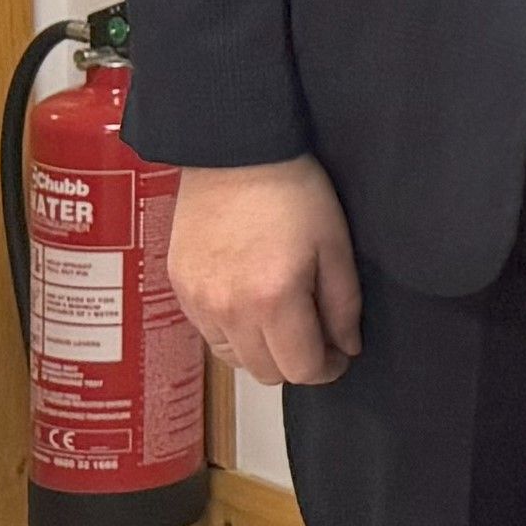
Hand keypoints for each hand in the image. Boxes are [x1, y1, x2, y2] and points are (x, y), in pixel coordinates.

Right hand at [169, 158, 364, 388]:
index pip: (299, 370)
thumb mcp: (336, 246)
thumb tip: (345, 347)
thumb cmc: (294, 192)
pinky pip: (208, 333)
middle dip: (295, 362)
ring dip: (261, 351)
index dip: (326, 369)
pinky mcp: (179, 287)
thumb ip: (343, 306)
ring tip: (281, 317)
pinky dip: (232, 331)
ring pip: (234, 359)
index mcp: (273, 300)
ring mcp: (198, 301)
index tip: (338, 355)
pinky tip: (250, 302)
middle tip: (315, 335)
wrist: (235, 152)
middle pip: (265, 372)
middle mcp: (228, 310)